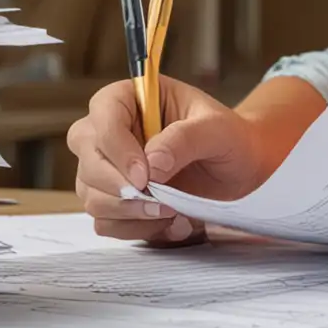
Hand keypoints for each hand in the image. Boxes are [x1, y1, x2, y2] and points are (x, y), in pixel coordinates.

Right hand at [66, 77, 269, 245]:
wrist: (238, 167)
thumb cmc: (227, 137)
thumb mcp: (217, 129)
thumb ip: (186, 138)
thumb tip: (152, 164)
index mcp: (130, 98)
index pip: (104, 116)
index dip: (118, 149)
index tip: (146, 176)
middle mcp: (110, 131)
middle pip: (89, 160)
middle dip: (121, 188)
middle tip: (162, 202)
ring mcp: (107, 168)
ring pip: (92, 196)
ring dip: (130, 212)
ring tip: (172, 211)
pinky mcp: (114, 199)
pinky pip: (106, 222)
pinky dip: (136, 229)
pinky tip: (170, 223)